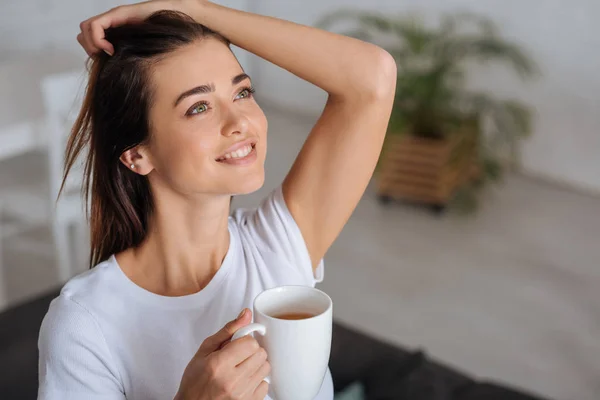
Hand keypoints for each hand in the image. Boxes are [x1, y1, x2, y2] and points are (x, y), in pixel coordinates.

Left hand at [76, 0, 204, 55]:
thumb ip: (129, 57)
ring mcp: (113, 17)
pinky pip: (96, 26)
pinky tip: (111, 48)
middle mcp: (111, 22)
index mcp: (114, 32)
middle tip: (104, 57)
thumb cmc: (164, 38)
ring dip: (92, 43)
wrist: (178, 21)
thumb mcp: (141, 52)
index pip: (88, 39)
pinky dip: (98, 39)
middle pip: (83, 33)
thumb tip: (119, 74)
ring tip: (108, 52)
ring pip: (85, 28)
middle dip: (89, 47)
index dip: (91, 51)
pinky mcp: (118, 14)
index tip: (104, 62)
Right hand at [174, 309, 269, 399]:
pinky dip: (257, 380)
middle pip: (260, 354)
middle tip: (239, 355)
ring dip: (255, 364)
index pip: (250, 343)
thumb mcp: (205, 351)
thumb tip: (246, 314)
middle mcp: (232, 381)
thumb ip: (228, 331)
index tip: (239, 343)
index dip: (245, 340)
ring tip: (241, 368)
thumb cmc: (195, 380)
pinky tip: (244, 380)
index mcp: (219, 365)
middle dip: (251, 350)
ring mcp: (242, 394)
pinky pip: (265, 384)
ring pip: (265, 367)